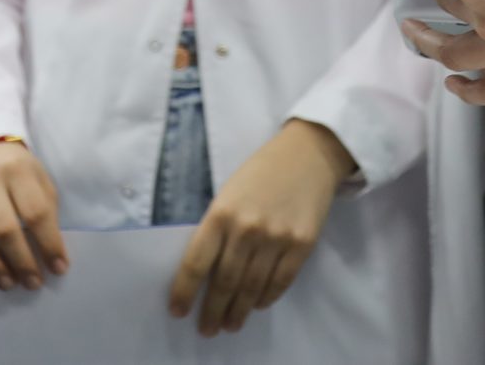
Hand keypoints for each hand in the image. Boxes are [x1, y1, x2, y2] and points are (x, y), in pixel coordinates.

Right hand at [0, 142, 69, 292]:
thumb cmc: (20, 173)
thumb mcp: (41, 181)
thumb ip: (46, 212)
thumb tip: (51, 257)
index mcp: (17, 171)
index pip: (35, 213)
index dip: (49, 244)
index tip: (58, 268)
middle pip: (4, 229)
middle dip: (22, 261)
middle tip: (33, 282)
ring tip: (8, 283)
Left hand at [167, 119, 352, 336]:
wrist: (307, 154)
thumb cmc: (261, 172)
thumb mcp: (228, 193)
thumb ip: (218, 229)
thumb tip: (207, 271)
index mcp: (221, 213)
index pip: (196, 263)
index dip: (184, 292)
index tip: (178, 311)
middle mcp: (246, 229)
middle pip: (224, 282)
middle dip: (213, 311)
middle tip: (207, 329)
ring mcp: (276, 238)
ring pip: (252, 288)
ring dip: (239, 311)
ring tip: (230, 324)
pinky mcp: (302, 245)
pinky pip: (280, 282)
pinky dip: (267, 298)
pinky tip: (258, 305)